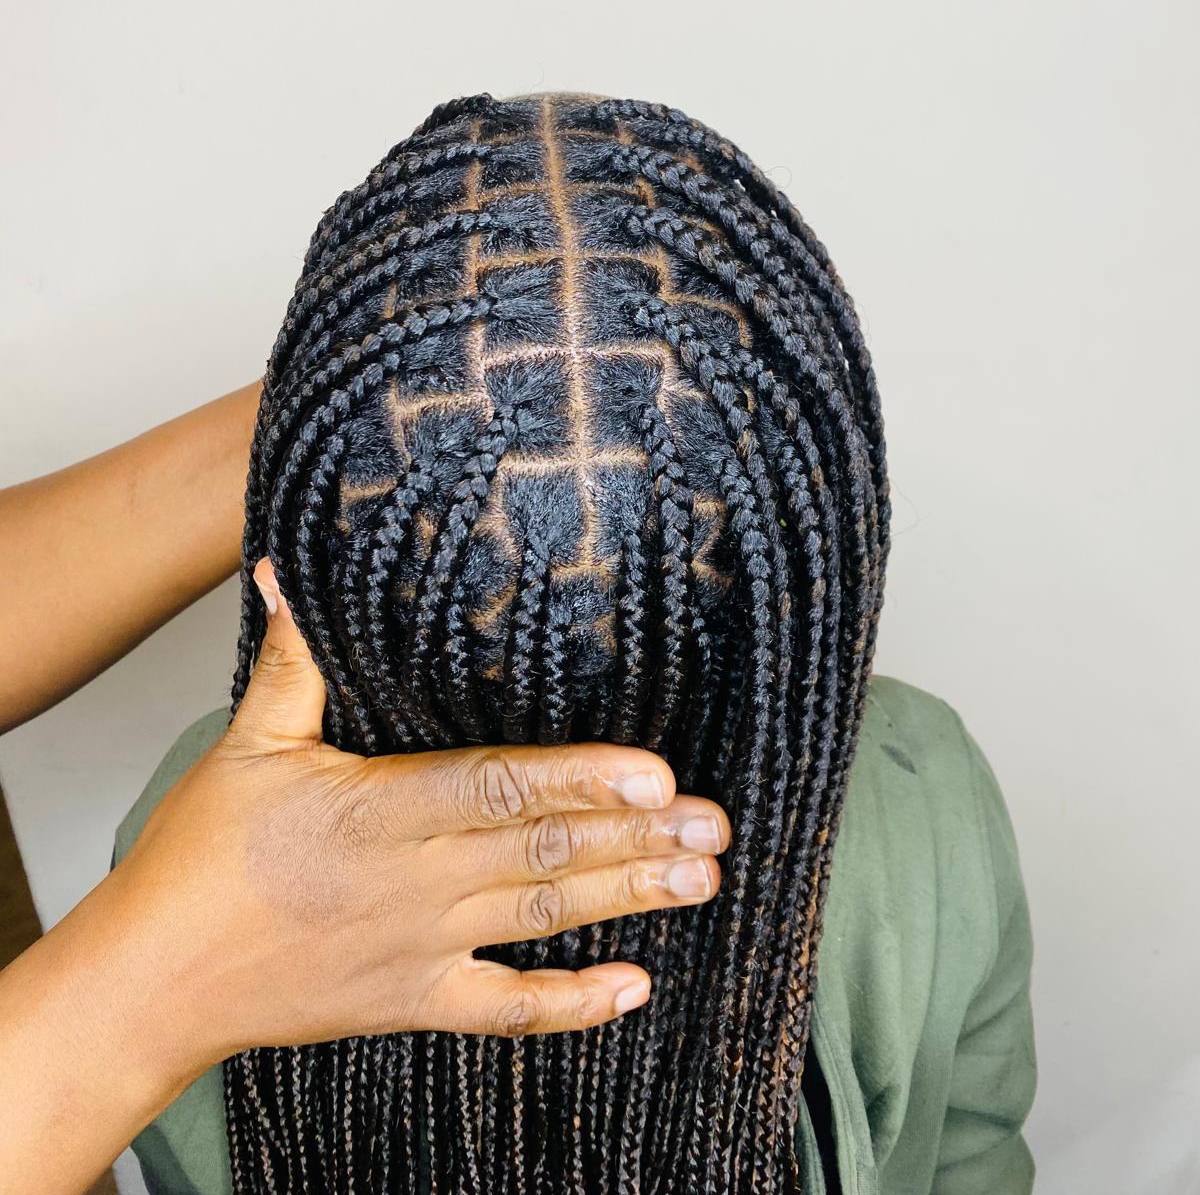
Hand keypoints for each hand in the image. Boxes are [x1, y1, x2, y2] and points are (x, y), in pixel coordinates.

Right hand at [119, 559, 730, 1061]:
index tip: (656, 774)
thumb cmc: (199, 859)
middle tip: (717, 822)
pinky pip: (505, 1010)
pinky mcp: (412, 1001)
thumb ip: (292, 658)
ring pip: (544, 921)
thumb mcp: (247, 741)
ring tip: (703, 878)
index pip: (499, 789)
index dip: (580, 781)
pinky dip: (571, 1004)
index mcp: (380, 810)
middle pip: (545, 856)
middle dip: (638, 838)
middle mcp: (415, 883)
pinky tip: (635, 989)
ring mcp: (420, 949)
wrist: (152, 981)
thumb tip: (284, 568)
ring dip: (629, 898)